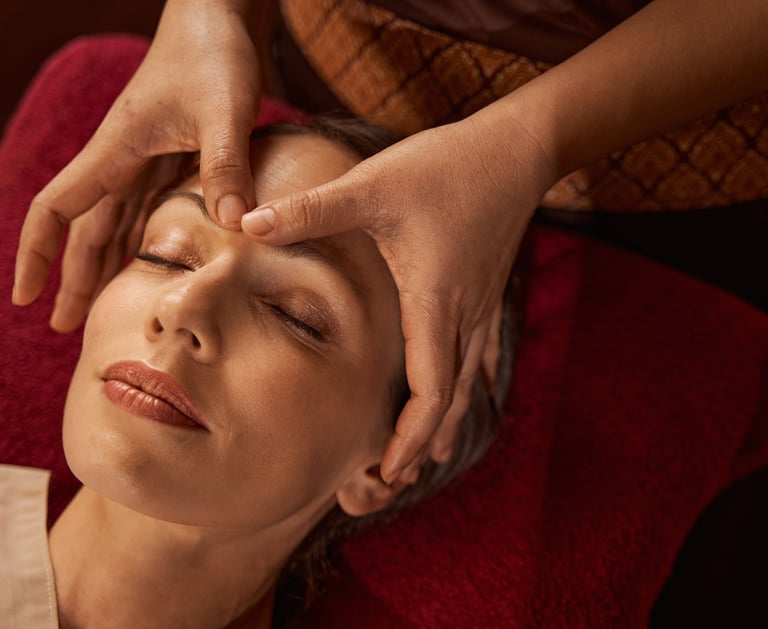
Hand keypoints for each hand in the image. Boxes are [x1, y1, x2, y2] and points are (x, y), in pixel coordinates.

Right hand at [13, 0, 260, 330]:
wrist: (222, 13)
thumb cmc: (215, 52)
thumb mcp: (224, 110)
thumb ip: (226, 165)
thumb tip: (234, 226)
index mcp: (118, 148)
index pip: (59, 208)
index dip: (38, 255)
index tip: (26, 297)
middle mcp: (123, 157)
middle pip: (86, 227)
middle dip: (72, 276)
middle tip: (66, 325)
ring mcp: (146, 157)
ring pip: (114, 221)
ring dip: (102, 263)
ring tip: (97, 303)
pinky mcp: (173, 155)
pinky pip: (146, 207)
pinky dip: (140, 238)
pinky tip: (145, 261)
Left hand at [241, 113, 555, 482]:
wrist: (515, 149)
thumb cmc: (446, 167)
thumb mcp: (373, 186)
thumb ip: (310, 209)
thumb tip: (247, 223)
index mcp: (434, 304)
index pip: (430, 393)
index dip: (409, 438)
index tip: (387, 473)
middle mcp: (463, 315)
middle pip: (449, 400)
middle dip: (422, 444)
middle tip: (394, 479)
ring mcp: (480, 305)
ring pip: (465, 382)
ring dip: (442, 421)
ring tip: (423, 457)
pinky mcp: (485, 290)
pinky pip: (476, 354)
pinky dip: (462, 386)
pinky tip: (461, 393)